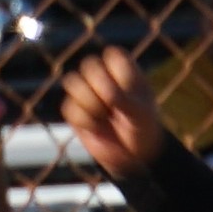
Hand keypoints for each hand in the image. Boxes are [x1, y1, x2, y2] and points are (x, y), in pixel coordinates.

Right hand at [61, 47, 167, 176]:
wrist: (133, 156)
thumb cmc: (143, 127)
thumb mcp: (141, 113)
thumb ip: (123, 99)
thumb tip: (105, 94)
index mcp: (124, 68)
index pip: (112, 55)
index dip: (118, 75)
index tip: (130, 91)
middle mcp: (103, 74)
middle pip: (89, 65)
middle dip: (101, 88)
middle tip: (113, 105)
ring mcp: (86, 91)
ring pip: (73, 82)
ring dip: (89, 102)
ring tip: (105, 115)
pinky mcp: (74, 110)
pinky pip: (69, 108)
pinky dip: (85, 121)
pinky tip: (98, 128)